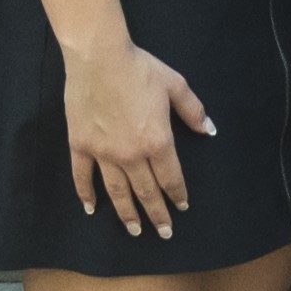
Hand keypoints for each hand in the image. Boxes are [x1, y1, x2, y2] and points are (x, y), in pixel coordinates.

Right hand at [65, 34, 210, 239]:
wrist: (99, 57)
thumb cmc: (139, 68)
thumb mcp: (175, 85)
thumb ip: (193, 110)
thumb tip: (208, 129)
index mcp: (157, 142)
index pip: (171, 178)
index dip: (177, 195)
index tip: (182, 207)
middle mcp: (131, 155)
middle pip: (146, 192)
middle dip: (157, 215)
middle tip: (164, 232)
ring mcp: (104, 153)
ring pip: (117, 191)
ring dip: (127, 214)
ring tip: (134, 230)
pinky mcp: (81, 145)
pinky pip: (82, 176)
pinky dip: (85, 194)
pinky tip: (91, 208)